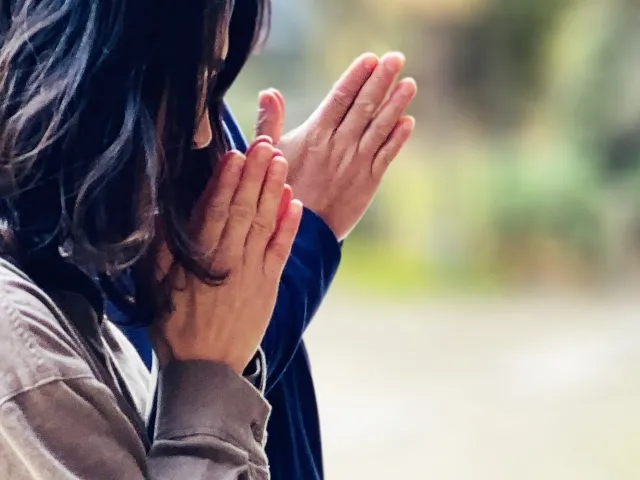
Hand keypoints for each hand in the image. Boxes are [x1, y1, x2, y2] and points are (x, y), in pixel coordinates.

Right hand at [151, 138, 301, 372]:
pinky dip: (289, 226)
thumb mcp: (155, 288)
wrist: (206, 370)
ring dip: (273, 191)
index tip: (235, 154)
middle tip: (265, 142)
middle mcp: (230, 260)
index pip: (215, 210)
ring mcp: (253, 272)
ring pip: (265, 224)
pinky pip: (281, 251)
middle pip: (244, 209)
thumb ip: (161, 250)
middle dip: (255, 174)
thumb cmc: (175, 326)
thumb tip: (163, 213)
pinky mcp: (269, 286)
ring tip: (280, 161)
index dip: (227, 181)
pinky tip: (295, 203)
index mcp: (200, 259)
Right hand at [255, 52, 416, 239]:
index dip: (356, 76)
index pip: (340, 97)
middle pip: (364, 106)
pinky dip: (398, 138)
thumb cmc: (283, 189)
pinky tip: (408, 121)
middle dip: (381, 80)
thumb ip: (270, 122)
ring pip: (380, 127)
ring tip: (409, 83)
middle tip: (396, 58)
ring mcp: (357, 162)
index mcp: (316, 134)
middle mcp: (340, 144)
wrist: (302, 231)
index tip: (370, 58)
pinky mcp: (368, 181)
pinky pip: (386, 155)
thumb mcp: (269, 154)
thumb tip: (268, 93)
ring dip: (396, 104)